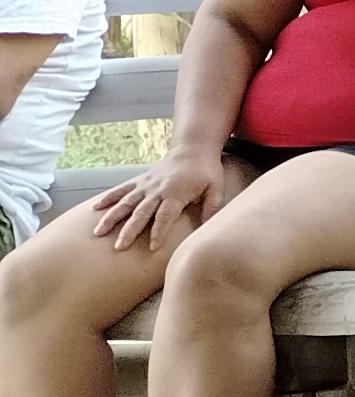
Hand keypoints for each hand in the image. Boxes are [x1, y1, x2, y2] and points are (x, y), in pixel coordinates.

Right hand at [93, 150, 234, 254]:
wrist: (192, 149)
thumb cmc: (206, 171)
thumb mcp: (216, 188)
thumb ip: (212, 208)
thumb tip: (209, 228)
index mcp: (176, 193)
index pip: (165, 216)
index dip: (159, 231)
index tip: (153, 247)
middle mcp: (157, 190)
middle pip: (141, 212)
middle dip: (129, 230)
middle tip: (119, 247)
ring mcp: (145, 185)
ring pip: (125, 202)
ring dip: (111, 217)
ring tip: (98, 232)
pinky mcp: (139, 181)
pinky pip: (121, 189)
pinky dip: (108, 198)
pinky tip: (95, 208)